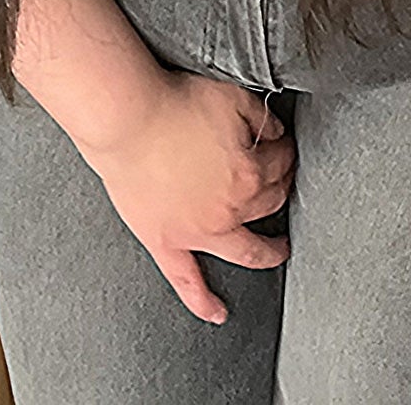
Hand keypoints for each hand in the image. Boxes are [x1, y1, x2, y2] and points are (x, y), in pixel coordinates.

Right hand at [79, 68, 296, 324]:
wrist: (127, 119)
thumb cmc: (174, 105)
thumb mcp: (233, 98)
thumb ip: (261, 119)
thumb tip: (274, 135)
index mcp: (249, 175)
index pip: (279, 164)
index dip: (283, 151)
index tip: (280, 145)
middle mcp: (230, 210)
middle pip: (268, 203)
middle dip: (279, 188)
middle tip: (279, 182)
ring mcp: (198, 232)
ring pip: (245, 252)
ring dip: (267, 253)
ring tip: (278, 252)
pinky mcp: (165, 242)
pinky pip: (187, 281)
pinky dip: (203, 301)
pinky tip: (217, 313)